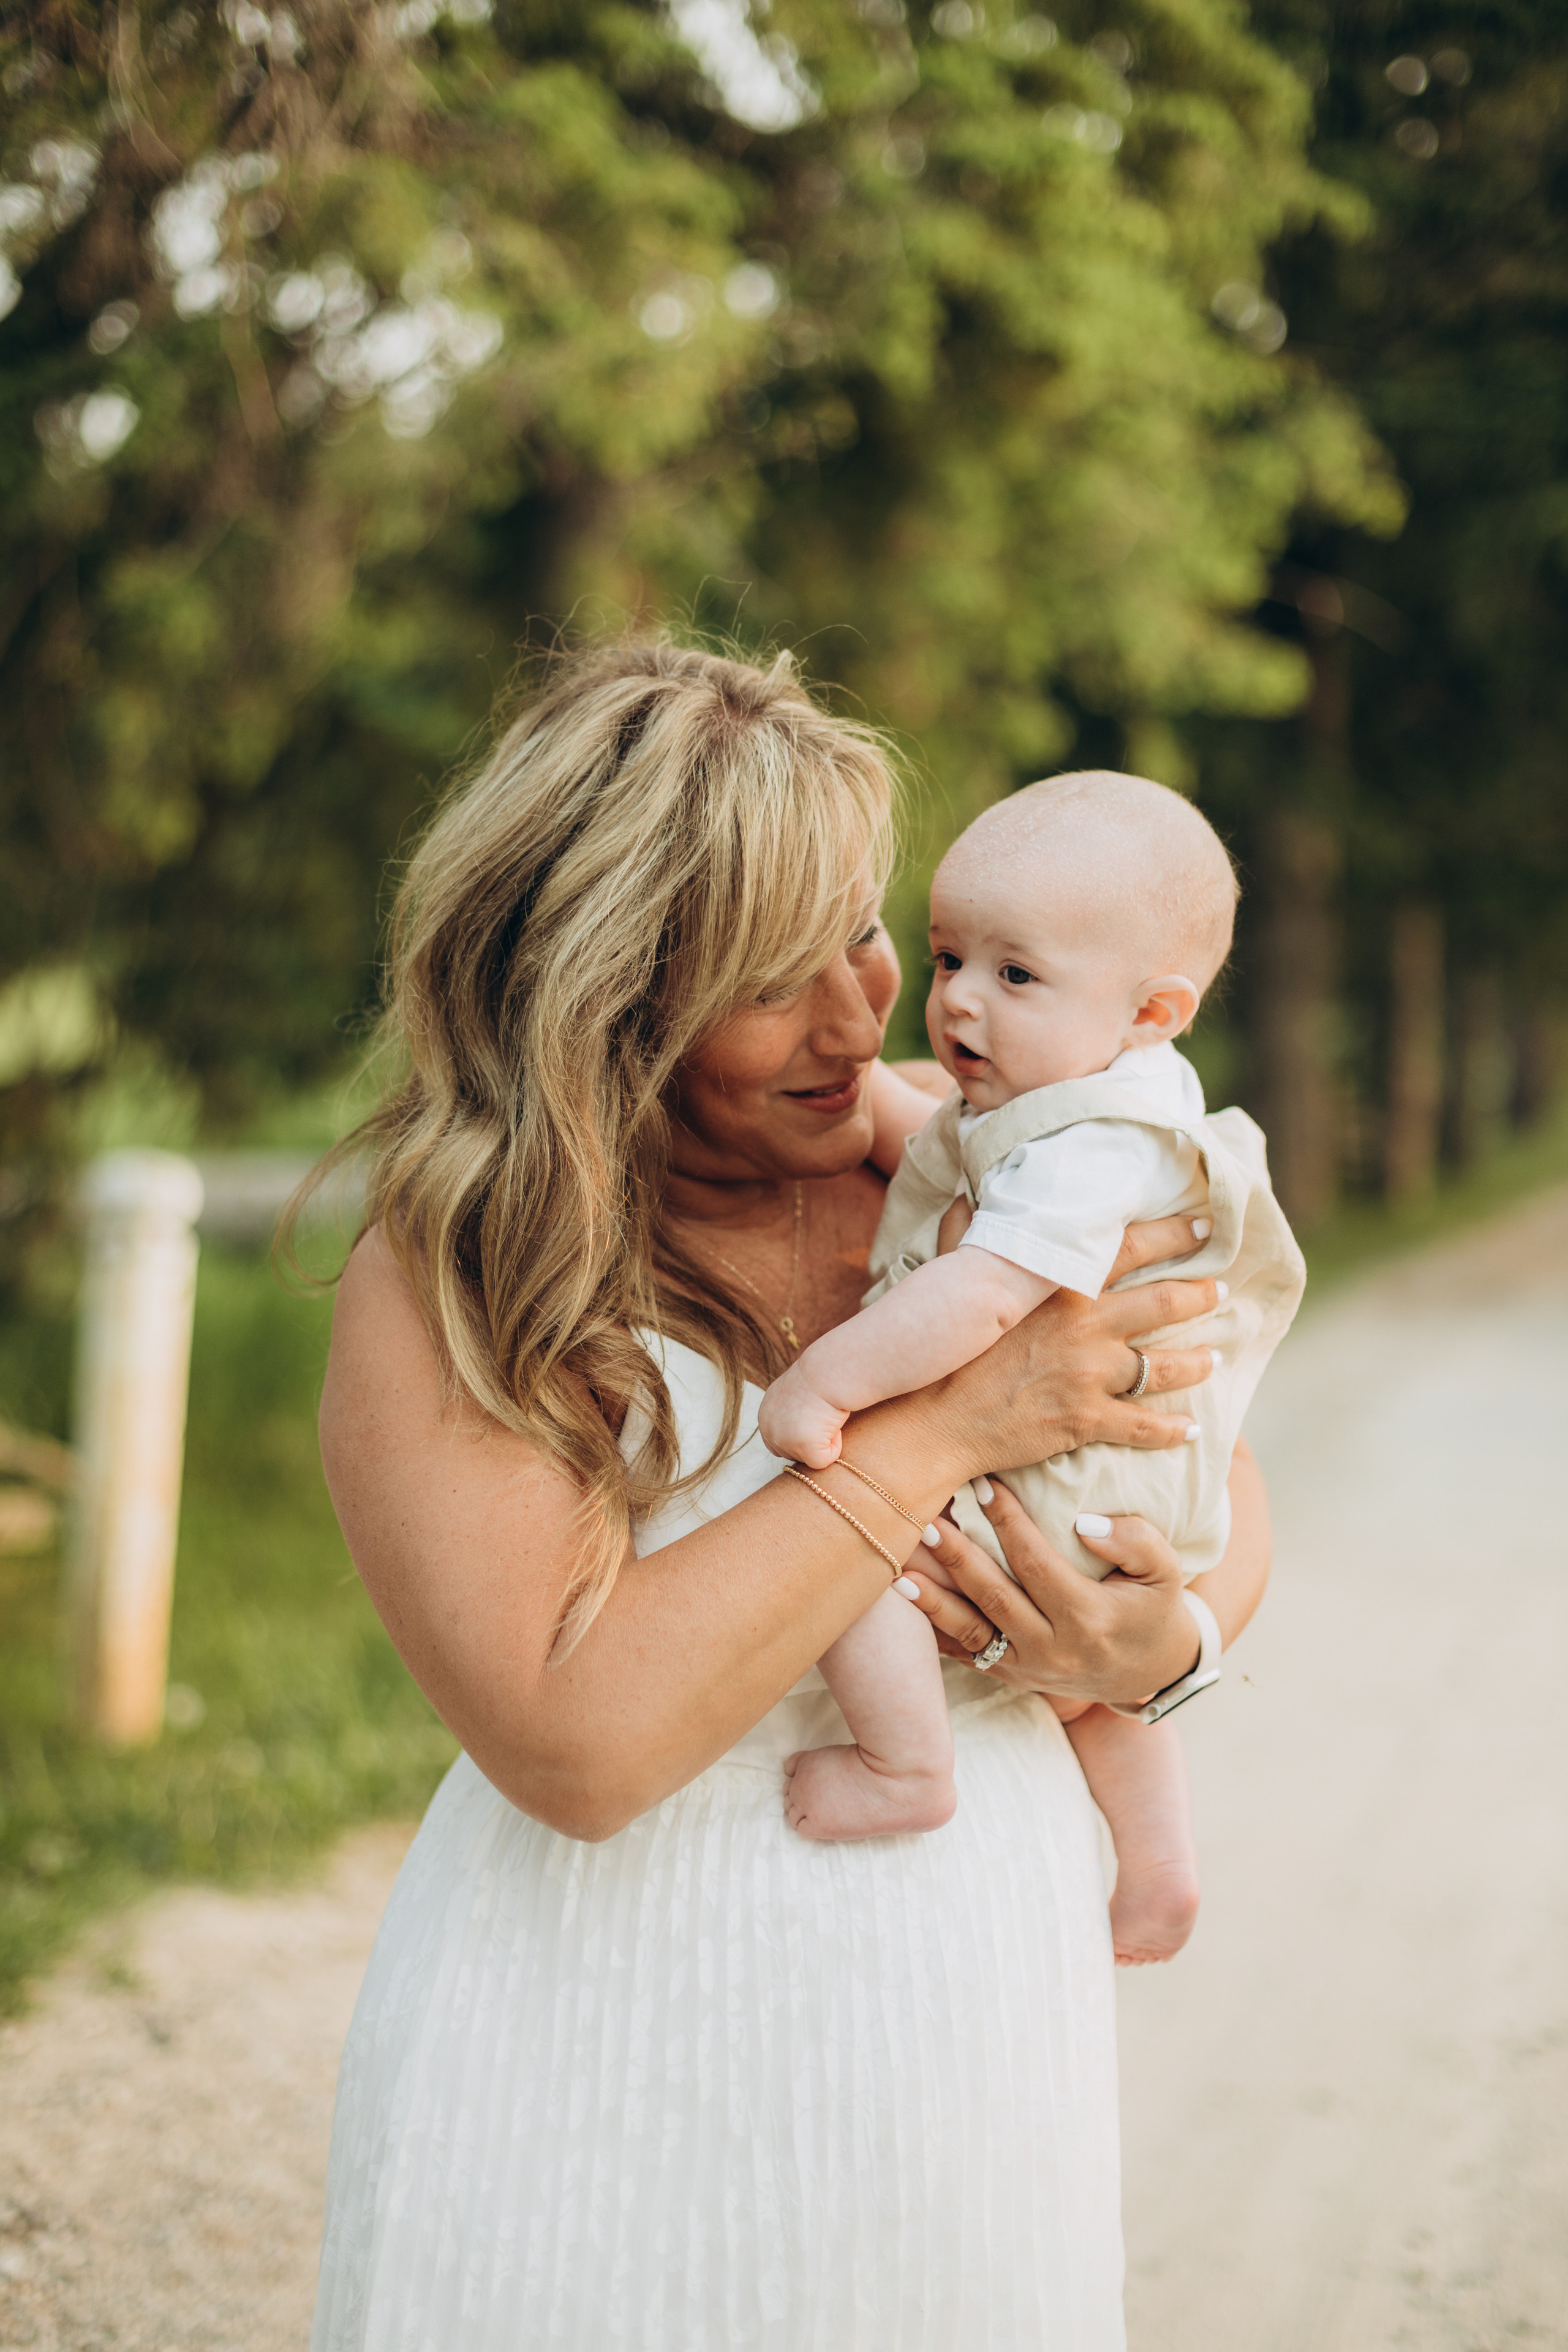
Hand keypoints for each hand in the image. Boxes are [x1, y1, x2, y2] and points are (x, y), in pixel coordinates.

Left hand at [757, 1363, 848, 1467]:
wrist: (828, 1371)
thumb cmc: (819, 1376)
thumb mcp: (794, 1394)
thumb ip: (789, 1414)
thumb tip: (800, 1428)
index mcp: (765, 1414)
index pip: (777, 1442)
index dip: (799, 1437)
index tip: (813, 1419)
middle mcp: (769, 1428)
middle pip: (791, 1453)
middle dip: (810, 1441)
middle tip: (822, 1416)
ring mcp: (784, 1439)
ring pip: (808, 1458)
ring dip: (823, 1442)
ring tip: (827, 1417)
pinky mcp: (803, 1447)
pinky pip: (823, 1461)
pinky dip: (835, 1447)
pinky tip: (834, 1425)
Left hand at [894, 1481, 1198, 1707]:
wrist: (1153, 1672)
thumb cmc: (1154, 1608)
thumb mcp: (1165, 1572)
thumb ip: (1136, 1541)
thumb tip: (1086, 1522)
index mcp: (1088, 1618)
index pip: (1036, 1563)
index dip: (1007, 1522)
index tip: (985, 1484)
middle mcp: (1053, 1650)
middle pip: (993, 1597)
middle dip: (956, 1557)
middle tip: (926, 1519)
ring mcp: (1027, 1669)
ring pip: (969, 1632)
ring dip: (931, 1599)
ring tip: (900, 1567)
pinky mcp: (1010, 1677)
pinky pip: (965, 1654)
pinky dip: (934, 1629)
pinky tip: (906, 1600)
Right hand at [904, 1213, 1218, 1484]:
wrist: (932, 1419)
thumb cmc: (941, 1348)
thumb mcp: (949, 1279)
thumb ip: (964, 1236)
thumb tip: (962, 1197)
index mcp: (1060, 1284)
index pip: (1131, 1247)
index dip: (1173, 1234)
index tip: (1202, 1225)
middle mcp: (1085, 1324)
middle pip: (1164, 1302)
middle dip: (1200, 1294)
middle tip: (1218, 1289)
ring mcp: (1091, 1374)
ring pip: (1165, 1366)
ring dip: (1197, 1361)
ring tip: (1214, 1356)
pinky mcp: (1087, 1420)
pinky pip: (1145, 1426)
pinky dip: (1173, 1430)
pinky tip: (1191, 1429)